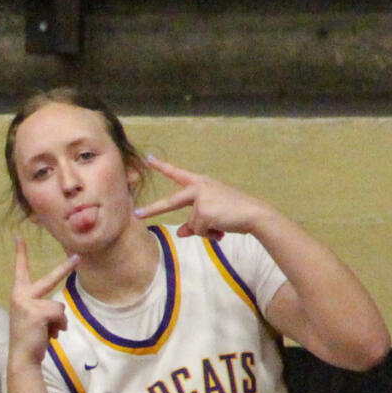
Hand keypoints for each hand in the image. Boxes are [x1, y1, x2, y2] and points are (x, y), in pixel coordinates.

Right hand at [4, 236, 76, 364]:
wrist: (22, 356)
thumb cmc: (30, 338)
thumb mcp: (34, 318)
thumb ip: (43, 309)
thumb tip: (60, 318)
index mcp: (19, 294)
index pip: (20, 271)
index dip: (20, 254)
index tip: (19, 237)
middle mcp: (21, 296)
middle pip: (50, 279)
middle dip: (65, 268)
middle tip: (77, 257)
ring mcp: (28, 303)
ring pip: (59, 306)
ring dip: (58, 322)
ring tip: (47, 332)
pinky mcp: (37, 313)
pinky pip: (60, 315)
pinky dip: (59, 327)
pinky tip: (49, 335)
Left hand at [135, 157, 270, 240]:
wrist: (254, 214)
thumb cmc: (235, 213)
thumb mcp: (212, 215)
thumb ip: (194, 223)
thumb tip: (180, 232)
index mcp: (201, 184)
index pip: (178, 174)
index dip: (163, 167)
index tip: (149, 159)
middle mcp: (199, 188)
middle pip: (170, 203)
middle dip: (152, 210)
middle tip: (137, 214)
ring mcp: (200, 198)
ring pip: (192, 225)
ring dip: (205, 230)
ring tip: (221, 225)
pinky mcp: (203, 211)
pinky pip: (199, 230)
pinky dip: (210, 234)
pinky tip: (222, 229)